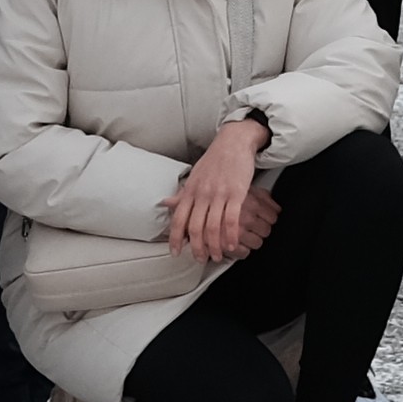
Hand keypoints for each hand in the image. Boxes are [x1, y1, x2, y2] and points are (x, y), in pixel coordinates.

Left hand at [165, 118, 274, 266]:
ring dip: (214, 246)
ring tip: (217, 256)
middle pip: (195, 228)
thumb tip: (166, 203)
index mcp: (190, 190)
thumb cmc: (215, 160)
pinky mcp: (236, 193)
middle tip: (200, 259)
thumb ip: (183, 193)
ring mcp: (219, 194)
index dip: (175, 238)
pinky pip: (231, 220)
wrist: (234, 142)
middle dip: (196, 248)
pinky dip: (231, 236)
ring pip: (212, 227)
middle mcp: (202, 194)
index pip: (178, 219)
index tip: (175, 252)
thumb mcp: (194, 176)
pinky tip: (232, 245)